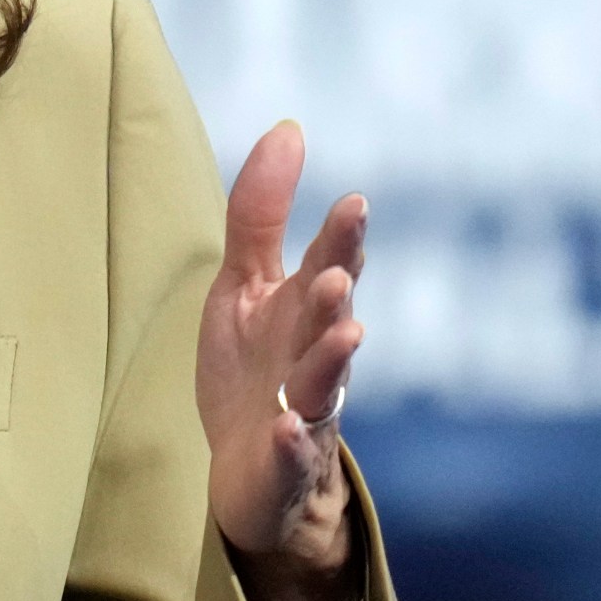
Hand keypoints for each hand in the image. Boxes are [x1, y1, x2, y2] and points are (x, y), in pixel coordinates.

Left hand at [196, 122, 367, 600]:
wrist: (255, 471)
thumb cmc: (252, 366)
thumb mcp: (245, 283)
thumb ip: (261, 213)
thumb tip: (289, 128)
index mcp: (303, 310)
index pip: (328, 265)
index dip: (341, 237)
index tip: (355, 202)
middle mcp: (314, 356)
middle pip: (332, 321)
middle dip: (339, 295)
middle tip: (340, 270)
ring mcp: (305, 412)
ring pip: (325, 385)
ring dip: (332, 359)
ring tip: (345, 332)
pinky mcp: (284, 464)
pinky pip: (290, 455)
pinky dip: (289, 443)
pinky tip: (284, 429)